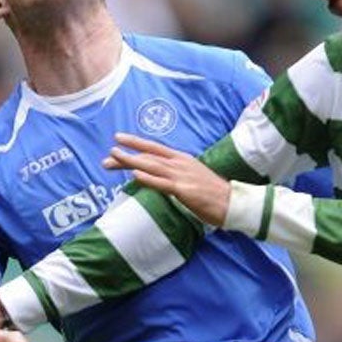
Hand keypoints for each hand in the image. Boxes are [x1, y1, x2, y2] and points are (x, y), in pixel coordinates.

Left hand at [102, 132, 230, 225]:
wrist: (233, 202)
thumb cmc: (213, 193)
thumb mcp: (193, 177)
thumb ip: (177, 174)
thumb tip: (161, 175)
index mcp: (182, 159)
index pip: (154, 149)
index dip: (136, 143)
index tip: (119, 140)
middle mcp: (180, 164)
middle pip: (148, 156)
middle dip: (127, 155)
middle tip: (108, 154)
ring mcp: (181, 176)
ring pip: (151, 166)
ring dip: (131, 161)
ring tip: (114, 157)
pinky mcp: (184, 190)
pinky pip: (162, 184)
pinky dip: (148, 178)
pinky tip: (135, 175)